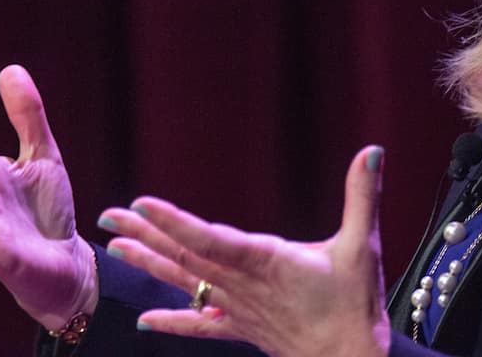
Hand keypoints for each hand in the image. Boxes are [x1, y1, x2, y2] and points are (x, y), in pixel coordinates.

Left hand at [98, 145, 390, 356]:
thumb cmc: (356, 307)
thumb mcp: (364, 246)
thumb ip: (363, 196)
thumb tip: (373, 152)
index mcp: (267, 261)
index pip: (211, 238)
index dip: (175, 221)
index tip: (142, 205)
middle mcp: (243, 285)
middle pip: (186, 256)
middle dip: (145, 234)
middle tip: (108, 216)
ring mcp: (239, 309)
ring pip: (187, 283)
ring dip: (150, 264)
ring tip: (116, 249)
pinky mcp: (244, 329)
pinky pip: (202, 326)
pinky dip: (174, 321)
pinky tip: (146, 321)